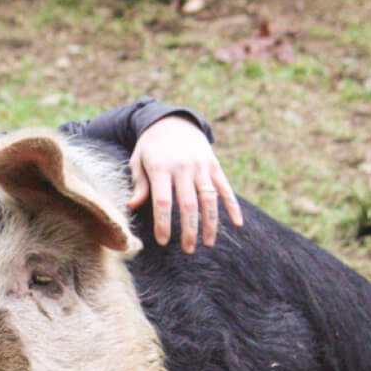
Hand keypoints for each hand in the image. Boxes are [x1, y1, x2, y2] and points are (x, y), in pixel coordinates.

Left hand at [129, 116, 242, 251]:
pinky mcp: (214, 165)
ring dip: (211, 223)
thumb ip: (139, 184)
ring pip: (209, 199)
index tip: (163, 241)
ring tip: (208, 243)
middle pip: (188, 204)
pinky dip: (233, 206)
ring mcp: (202, 166)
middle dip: (189, 230)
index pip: (163, 201)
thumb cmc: (151, 147)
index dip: (164, 223)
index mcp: (161, 168)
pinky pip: (225, 188)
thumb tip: (133, 206)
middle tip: (188, 250)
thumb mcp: (138, 161)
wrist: (173, 120)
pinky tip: (237, 223)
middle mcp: (183, 167)